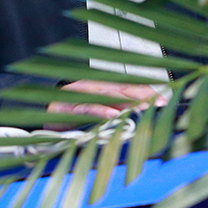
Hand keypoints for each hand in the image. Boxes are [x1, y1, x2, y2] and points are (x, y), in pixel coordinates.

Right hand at [47, 80, 167, 120]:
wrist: (42, 121)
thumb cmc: (72, 117)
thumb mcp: (99, 113)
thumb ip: (118, 111)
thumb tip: (143, 112)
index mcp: (101, 86)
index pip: (128, 86)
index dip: (147, 91)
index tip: (165, 99)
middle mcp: (92, 86)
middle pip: (121, 88)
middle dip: (143, 95)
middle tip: (160, 103)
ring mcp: (78, 95)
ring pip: (106, 95)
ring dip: (126, 101)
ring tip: (143, 106)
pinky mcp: (66, 107)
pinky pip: (85, 108)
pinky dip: (100, 110)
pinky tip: (113, 115)